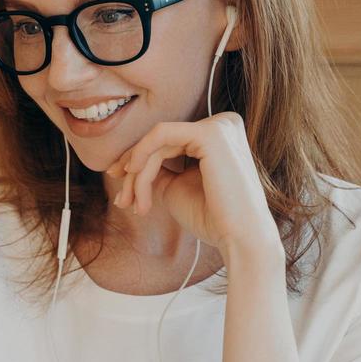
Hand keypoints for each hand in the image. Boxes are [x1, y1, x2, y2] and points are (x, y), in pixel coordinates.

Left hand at [106, 112, 281, 262]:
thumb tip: (130, 159)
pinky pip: (160, 136)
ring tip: (131, 203)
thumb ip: (159, 167)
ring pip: (157, 140)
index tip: (121, 189)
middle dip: (133, 169)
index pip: (168, 142)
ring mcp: (219, 126)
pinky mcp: (210, 133)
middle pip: (161, 140)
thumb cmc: (211, 217)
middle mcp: (223, 124)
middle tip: (122, 200)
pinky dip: (141, 156)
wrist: (239, 238)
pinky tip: (134, 176)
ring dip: (137, 174)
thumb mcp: (177, 185)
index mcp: (218, 136)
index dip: (137, 161)